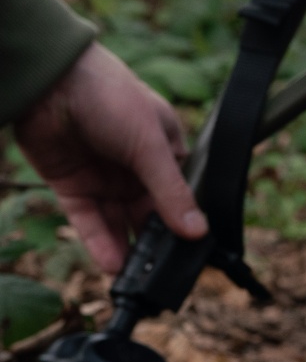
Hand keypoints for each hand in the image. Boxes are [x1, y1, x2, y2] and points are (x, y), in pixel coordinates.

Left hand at [14, 43, 206, 272]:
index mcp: (165, 151)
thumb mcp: (150, 146)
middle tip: (163, 275)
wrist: (51, 81)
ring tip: (136, 280)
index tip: (192, 255)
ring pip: (119, 223)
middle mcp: (136, 168)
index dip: (186, 224)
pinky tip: (112, 264)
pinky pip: (89, 221)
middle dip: (156, 244)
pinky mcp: (72, 186)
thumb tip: (198, 231)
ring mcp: (103, 178)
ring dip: (128, 250)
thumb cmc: (110, 96)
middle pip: (150, 215)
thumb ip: (171, 192)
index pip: (181, 197)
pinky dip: (100, 242)